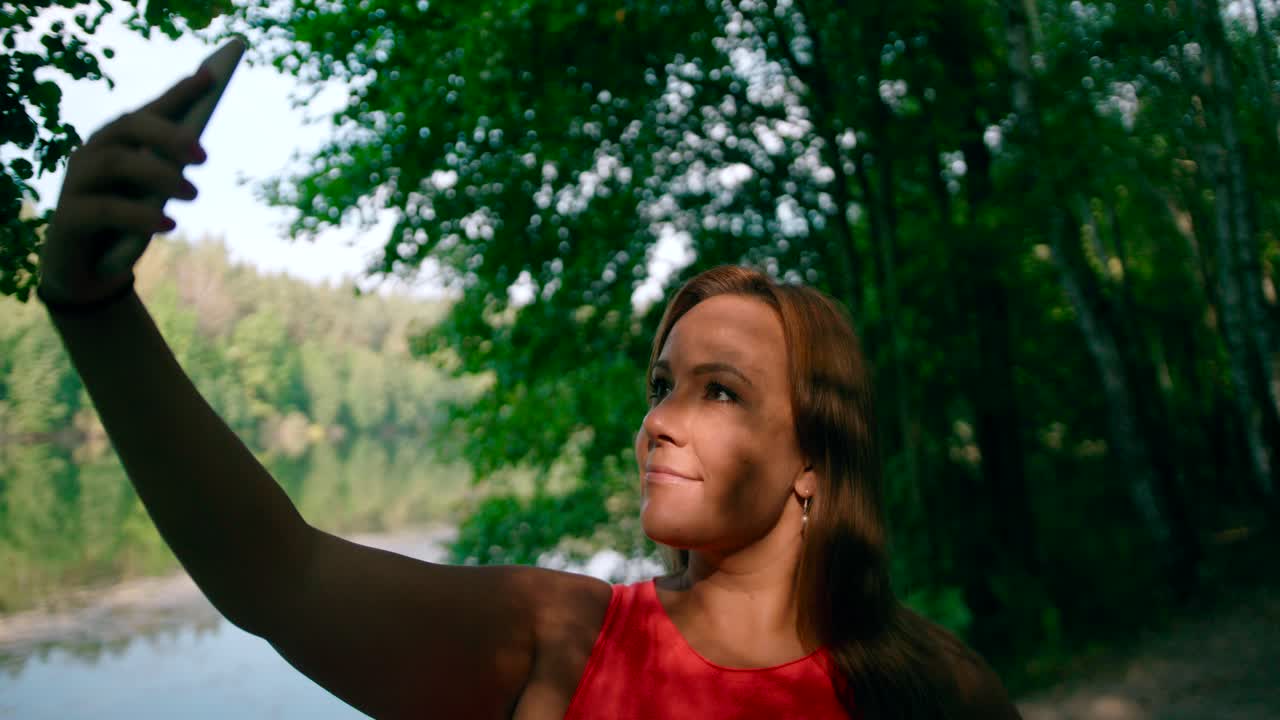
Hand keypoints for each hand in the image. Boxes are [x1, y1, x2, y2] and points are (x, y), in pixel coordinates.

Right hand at [38, 68, 213, 304]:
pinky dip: (138, 214)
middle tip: (204, 157)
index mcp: (116, 143)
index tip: (211, 76)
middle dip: (169, 134)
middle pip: (129, 127)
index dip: (178, 92)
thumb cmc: (127, 223)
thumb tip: (197, 151)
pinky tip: (167, 223)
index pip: (148, 110)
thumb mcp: (153, 195)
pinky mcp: (68, 218)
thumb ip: (168, 171)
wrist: (88, 270)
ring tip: (193, 194)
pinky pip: (103, 209)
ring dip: (159, 174)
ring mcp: (75, 183)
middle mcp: (92, 153)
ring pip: (115, 162)